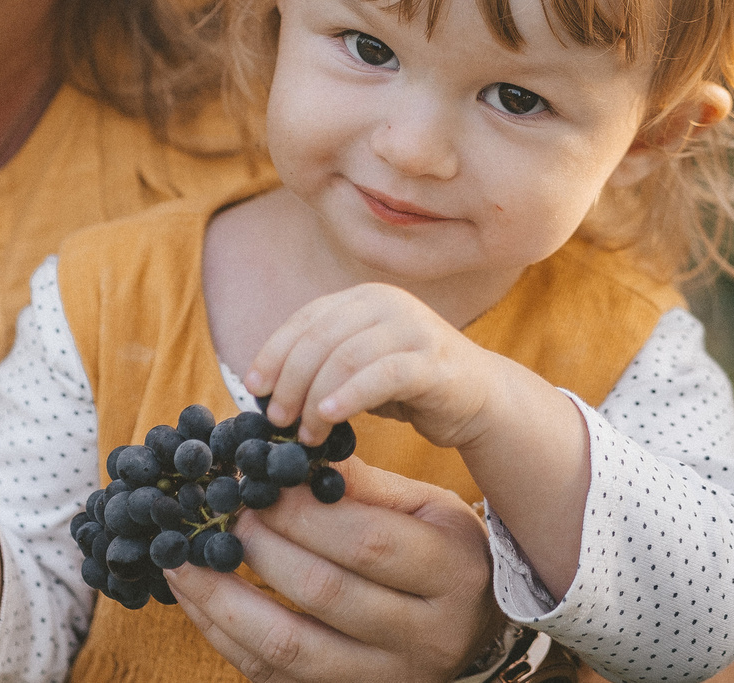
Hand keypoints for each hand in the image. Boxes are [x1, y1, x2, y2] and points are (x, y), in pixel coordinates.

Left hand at [164, 457, 500, 682]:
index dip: (304, 512)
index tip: (259, 479)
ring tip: (183, 556)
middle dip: (260, 545)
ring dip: (224, 598)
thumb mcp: (426, 508)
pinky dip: (224, 634)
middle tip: (219, 509)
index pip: (367, 543)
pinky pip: (271, 674)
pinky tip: (197, 596)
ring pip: (289, 645)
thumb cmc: (442, 553)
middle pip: (324, 591)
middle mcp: (424, 636)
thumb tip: (287, 453)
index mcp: (452, 572)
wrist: (473, 630)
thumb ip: (363, 484)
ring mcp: (384, 678)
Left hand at [246, 283, 511, 452]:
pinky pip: (382, 375)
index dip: (274, 352)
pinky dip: (350, 396)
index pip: (306, 319)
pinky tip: (330, 418)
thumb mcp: (360, 368)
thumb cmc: (410, 386)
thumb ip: (322, 366)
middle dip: (290, 380)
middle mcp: (387, 303)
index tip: (253, 388)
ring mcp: (413, 328)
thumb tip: (265, 390)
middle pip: (320, 337)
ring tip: (305, 433)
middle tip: (277, 420)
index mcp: (364, 299)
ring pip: (346, 356)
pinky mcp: (433, 361)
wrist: (481, 398)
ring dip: (315, 398)